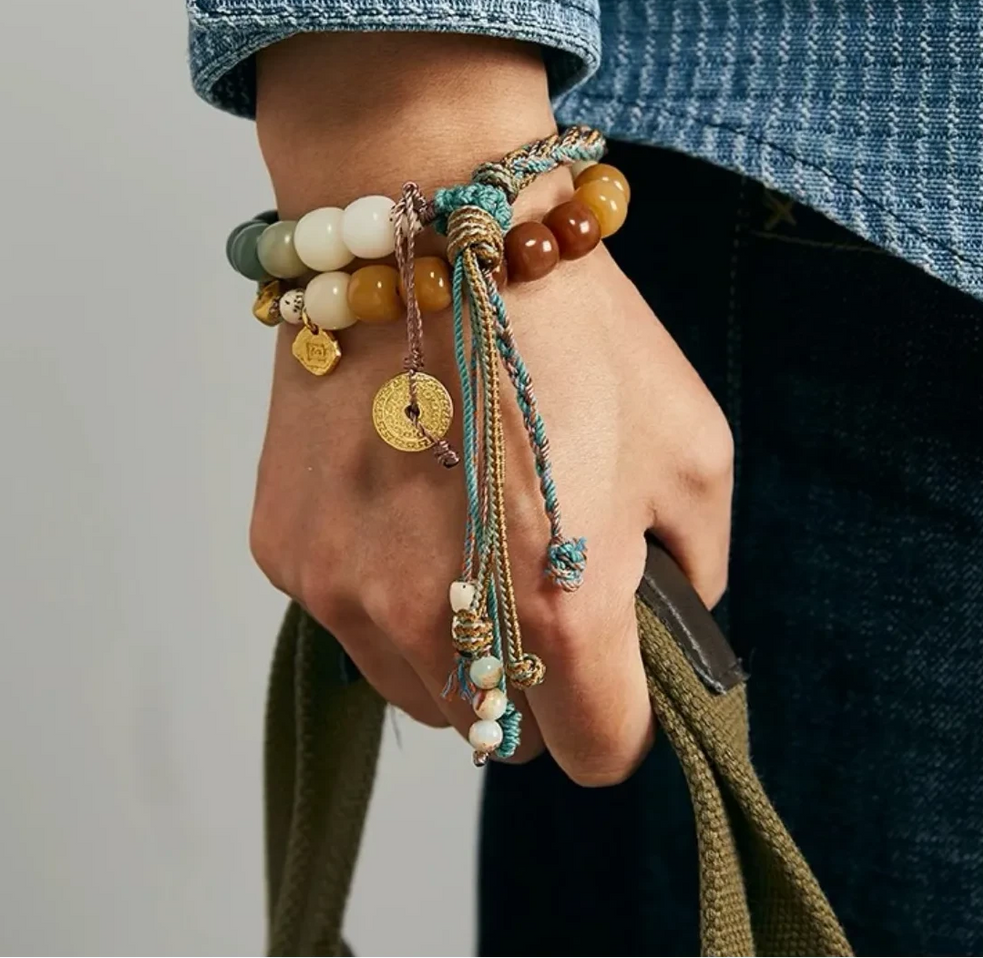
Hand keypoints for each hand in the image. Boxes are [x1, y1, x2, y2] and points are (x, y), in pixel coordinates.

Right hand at [249, 33, 732, 784]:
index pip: (596, 754)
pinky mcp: (288, 554)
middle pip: (496, 730)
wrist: (433, 229)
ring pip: (414, 684)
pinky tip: (400, 490)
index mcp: (561, 613)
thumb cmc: (571, 327)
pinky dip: (380, 582)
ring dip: (448, 637)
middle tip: (534, 575)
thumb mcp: (690, 443)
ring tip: (461, 526)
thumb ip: (694, 569)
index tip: (613, 670)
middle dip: (528, 677)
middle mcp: (440, 624)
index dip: (618, 718)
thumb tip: (663, 625)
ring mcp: (347, 593)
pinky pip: (347, 614)